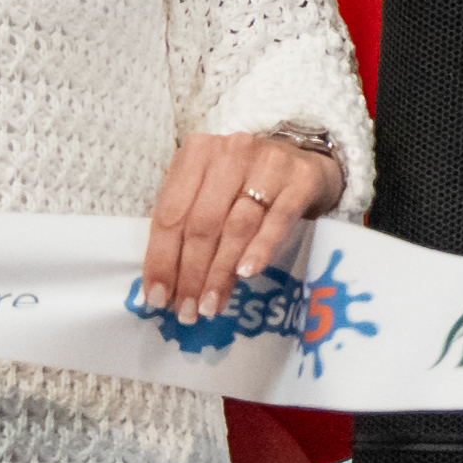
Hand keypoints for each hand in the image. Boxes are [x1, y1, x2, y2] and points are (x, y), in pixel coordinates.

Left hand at [137, 133, 345, 323]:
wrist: (304, 158)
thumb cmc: (244, 179)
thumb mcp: (207, 188)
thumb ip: (185, 221)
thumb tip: (164, 283)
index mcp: (196, 153)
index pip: (170, 214)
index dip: (161, 260)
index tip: (158, 298)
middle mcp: (231, 152)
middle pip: (202, 224)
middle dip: (191, 273)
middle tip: (188, 310)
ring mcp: (270, 163)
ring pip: (237, 226)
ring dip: (221, 272)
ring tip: (212, 304)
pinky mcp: (302, 180)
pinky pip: (277, 220)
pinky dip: (260, 248)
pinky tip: (247, 273)